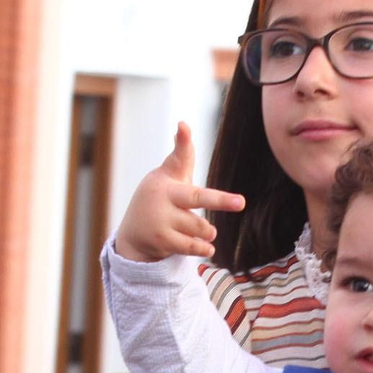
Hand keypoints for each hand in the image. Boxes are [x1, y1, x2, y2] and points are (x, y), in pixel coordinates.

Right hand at [113, 122, 244, 262]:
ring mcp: (161, 219)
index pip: (178, 158)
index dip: (183, 142)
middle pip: (198, 198)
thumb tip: (183, 125)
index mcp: (167, 179)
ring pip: (200, 226)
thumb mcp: (167, 177)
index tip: (184, 125)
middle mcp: (163, 197)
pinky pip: (193, 246)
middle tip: (240, 202)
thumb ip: (181, 156)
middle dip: (220, 200)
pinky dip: (203, 247)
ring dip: (208, 231)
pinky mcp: (162, 241)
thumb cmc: (159, 200)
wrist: (133, 235)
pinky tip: (208, 246)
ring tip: (207, 231)